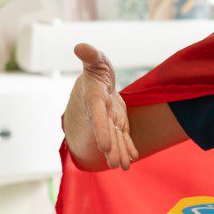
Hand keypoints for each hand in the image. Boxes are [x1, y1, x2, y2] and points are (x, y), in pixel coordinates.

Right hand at [73, 42, 138, 169]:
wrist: (98, 84)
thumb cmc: (96, 70)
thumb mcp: (96, 61)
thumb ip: (90, 55)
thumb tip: (80, 46)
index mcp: (95, 99)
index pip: (98, 116)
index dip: (100, 130)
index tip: (103, 145)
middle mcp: (102, 113)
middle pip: (107, 133)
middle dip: (112, 148)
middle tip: (115, 164)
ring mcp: (110, 120)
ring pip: (116, 138)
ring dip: (120, 152)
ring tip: (124, 167)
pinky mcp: (119, 123)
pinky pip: (124, 137)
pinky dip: (128, 147)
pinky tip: (133, 158)